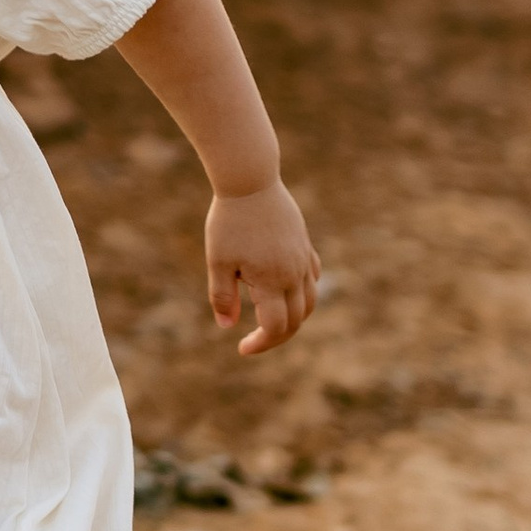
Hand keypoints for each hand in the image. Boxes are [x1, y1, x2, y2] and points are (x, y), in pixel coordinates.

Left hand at [206, 178, 319, 356]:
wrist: (250, 181)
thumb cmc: (229, 221)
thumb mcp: (218, 261)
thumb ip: (223, 296)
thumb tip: (226, 326)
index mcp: (272, 281)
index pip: (276, 327)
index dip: (261, 344)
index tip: (242, 349)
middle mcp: (294, 274)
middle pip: (297, 319)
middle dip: (277, 336)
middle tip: (254, 341)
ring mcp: (302, 258)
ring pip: (309, 300)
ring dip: (294, 317)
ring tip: (271, 321)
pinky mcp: (303, 244)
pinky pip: (312, 276)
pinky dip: (303, 292)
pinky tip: (287, 291)